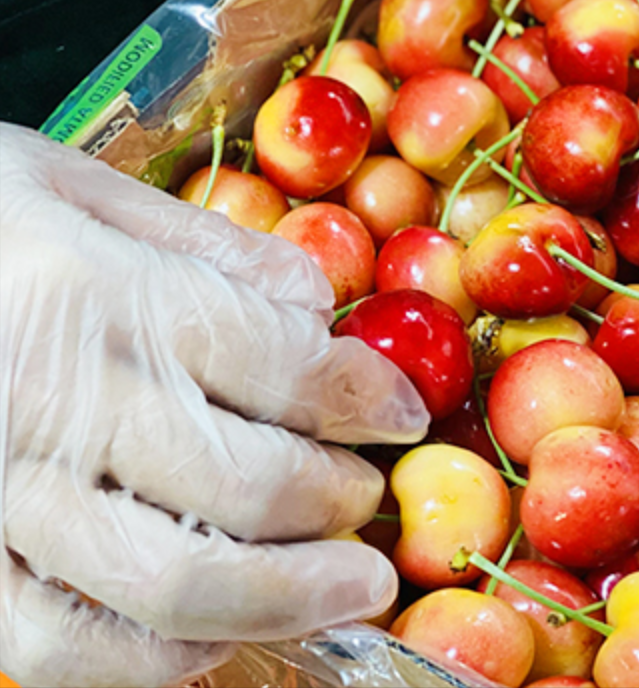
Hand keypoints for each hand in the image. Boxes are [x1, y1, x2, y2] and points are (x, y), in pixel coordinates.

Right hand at [0, 125, 428, 686]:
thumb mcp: (70, 184)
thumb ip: (203, 246)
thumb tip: (319, 302)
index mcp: (91, 292)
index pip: (279, 362)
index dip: (365, 397)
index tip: (404, 414)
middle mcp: (48, 403)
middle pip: (248, 482)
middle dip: (338, 501)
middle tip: (370, 500)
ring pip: (173, 583)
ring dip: (288, 595)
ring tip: (350, 586)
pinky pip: (66, 645)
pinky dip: (162, 658)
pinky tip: (222, 633)